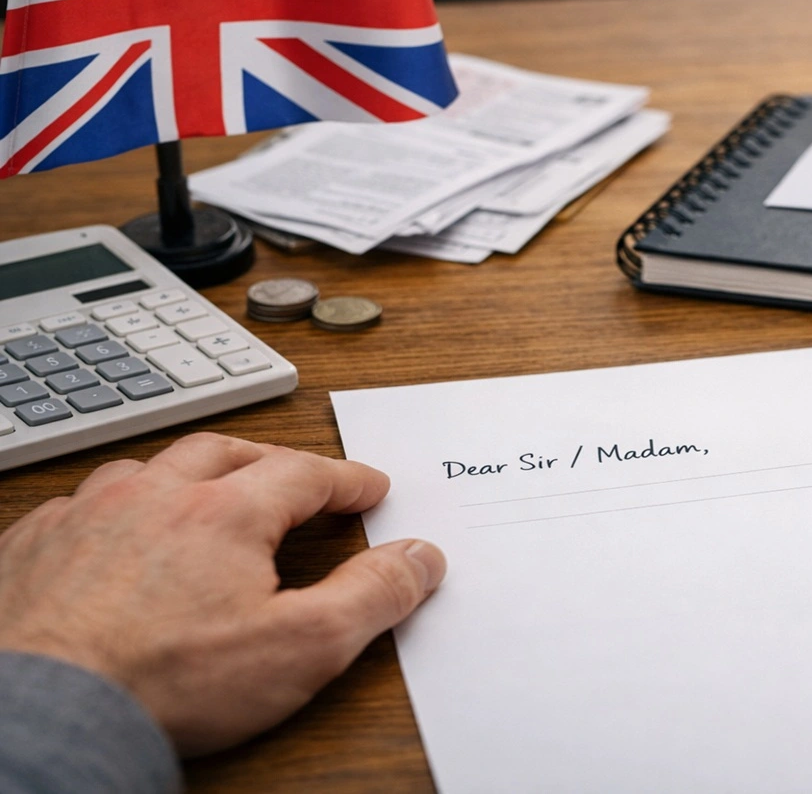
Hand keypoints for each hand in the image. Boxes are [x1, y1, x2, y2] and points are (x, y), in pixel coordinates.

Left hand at [0, 433, 445, 755]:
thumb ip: (373, 595)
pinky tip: (112, 534)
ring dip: (182, 474)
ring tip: (199, 492)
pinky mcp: (31, 550)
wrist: (42, 711)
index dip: (345, 479)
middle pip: (223, 453)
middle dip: (267, 459)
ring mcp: (85, 517)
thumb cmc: (166, 682)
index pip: (304, 474)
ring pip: (143, 469)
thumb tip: (420, 557)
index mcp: (225, 512)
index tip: (368, 486)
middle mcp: (153, 496)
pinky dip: (108, 510)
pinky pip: (75, 506)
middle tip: (292, 474)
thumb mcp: (303, 647)